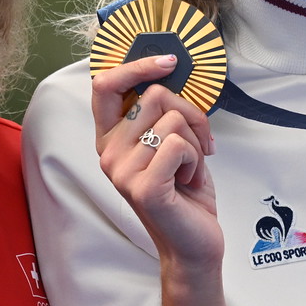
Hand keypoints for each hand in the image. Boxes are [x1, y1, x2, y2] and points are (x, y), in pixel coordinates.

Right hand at [91, 55, 221, 268]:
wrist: (193, 243)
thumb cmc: (185, 193)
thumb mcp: (170, 143)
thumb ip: (162, 114)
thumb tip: (172, 71)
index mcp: (111, 139)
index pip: (105, 85)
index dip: (136, 66)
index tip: (169, 61)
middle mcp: (109, 153)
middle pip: (154, 96)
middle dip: (191, 114)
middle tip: (200, 143)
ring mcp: (122, 171)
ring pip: (173, 120)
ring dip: (197, 143)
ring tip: (190, 169)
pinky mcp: (143, 187)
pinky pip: (179, 145)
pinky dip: (197, 159)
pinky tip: (189, 181)